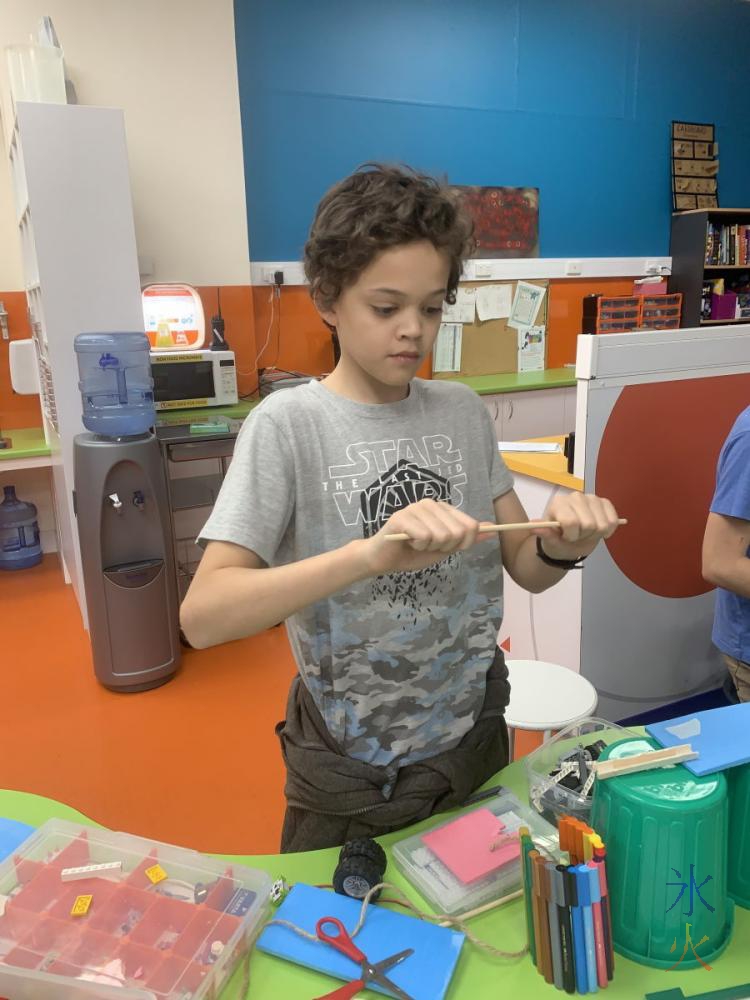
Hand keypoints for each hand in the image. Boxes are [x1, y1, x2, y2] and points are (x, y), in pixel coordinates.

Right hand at [357, 499, 489, 577]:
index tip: (447, 547)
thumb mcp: (445, 548)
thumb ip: (467, 538)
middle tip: (428, 546)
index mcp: (443, 508)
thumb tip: (493, 529)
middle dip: (446, 547)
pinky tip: (407, 543)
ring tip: (416, 544)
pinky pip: (424, 536)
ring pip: (441, 535)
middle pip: (458, 532)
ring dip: (429, 547)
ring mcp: (415, 508)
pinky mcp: (402, 517)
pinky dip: (418, 546)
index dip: (463, 544)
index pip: (470, 525)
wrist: (383, 559)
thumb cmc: (413, 553)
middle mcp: (431, 503)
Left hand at [532, 493, 619, 561]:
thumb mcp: (550, 541)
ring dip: (595, 535)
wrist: (569, 542)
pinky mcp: (605, 503)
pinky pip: (613, 521)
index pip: (571, 521)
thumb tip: (532, 526)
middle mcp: (575, 496)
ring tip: (585, 534)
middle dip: (583, 536)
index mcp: (559, 503)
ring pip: (603, 524)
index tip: (566, 537)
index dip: (571, 535)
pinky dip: (607, 531)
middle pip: (589, 524)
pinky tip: (598, 531)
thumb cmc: (558, 540)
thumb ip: (544, 533)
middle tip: (577, 537)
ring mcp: (592, 498)